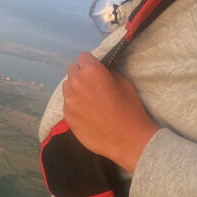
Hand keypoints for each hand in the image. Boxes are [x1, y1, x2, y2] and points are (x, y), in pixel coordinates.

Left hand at [62, 52, 159, 172]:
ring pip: (67, 87)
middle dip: (82, 74)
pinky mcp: (67, 117)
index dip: (92, 63)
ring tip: (89, 101)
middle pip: (72, 70)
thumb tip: (101, 71)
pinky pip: (67, 104)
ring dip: (76, 89)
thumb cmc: (129, 109)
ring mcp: (68, 101)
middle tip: (93, 86)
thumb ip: (108, 73)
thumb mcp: (124, 83)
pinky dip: (75, 105)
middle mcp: (75, 83)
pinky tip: (87, 115)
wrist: (127, 139)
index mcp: (91, 71)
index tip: (98, 72)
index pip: (83, 56)